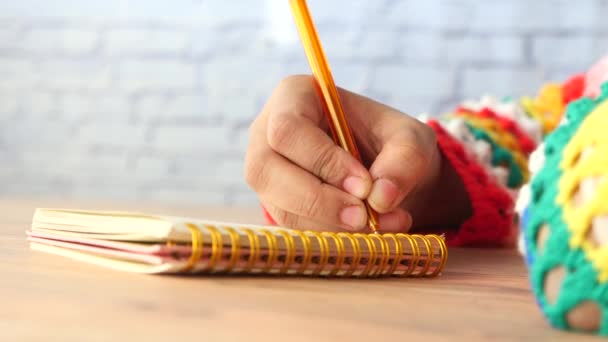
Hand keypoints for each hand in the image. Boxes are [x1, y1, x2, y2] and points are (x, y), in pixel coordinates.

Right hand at [244, 75, 469, 232]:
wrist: (387, 169)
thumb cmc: (391, 142)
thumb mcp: (411, 141)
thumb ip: (404, 162)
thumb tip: (381, 198)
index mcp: (294, 96)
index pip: (288, 130)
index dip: (323, 161)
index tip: (364, 185)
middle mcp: (266, 132)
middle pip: (267, 171)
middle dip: (319, 201)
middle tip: (364, 217)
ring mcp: (266, 171)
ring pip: (278, 205)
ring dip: (328, 224)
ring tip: (377, 225)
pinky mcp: (276, 203)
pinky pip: (291, 227)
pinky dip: (329, 235)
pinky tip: (364, 232)